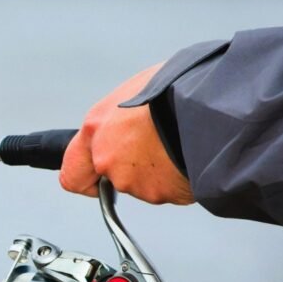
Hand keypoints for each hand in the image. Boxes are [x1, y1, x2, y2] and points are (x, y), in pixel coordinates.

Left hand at [59, 65, 193, 204]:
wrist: (211, 106)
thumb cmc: (178, 88)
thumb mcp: (141, 88)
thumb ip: (124, 114)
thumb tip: (131, 117)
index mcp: (96, 127)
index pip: (72, 172)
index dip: (86, 177)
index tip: (95, 179)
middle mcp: (107, 158)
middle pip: (113, 178)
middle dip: (131, 169)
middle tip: (156, 149)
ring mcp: (132, 180)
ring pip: (142, 185)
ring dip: (158, 171)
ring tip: (178, 144)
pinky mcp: (159, 193)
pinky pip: (168, 190)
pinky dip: (178, 179)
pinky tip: (189, 156)